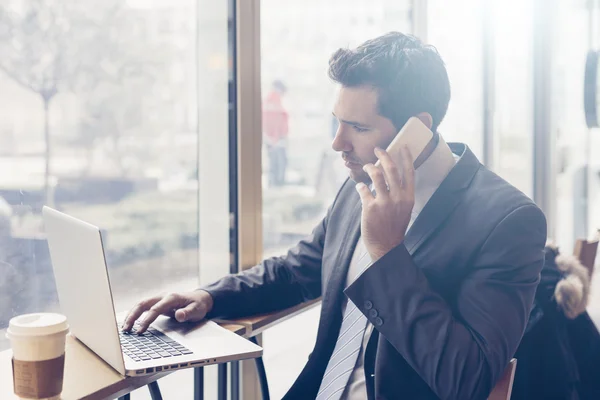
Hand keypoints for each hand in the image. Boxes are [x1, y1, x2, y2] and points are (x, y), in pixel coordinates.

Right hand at [122, 290, 213, 333]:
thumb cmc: (198, 305)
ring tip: (125, 328)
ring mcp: (159, 299)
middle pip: (143, 304)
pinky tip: (130, 323)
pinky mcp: (157, 303)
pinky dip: (135, 314)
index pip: (156, 309)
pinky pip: (143, 308)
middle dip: (133, 316)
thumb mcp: (197, 310)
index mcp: (171, 298)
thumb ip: (188, 313)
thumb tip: (179, 315)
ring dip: (131, 315)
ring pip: (141, 305)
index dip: (147, 319)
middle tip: (126, 329)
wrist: (200, 299)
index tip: (140, 330)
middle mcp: (163, 296)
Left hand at [356, 146, 414, 260]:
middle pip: (391, 168)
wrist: (386, 245)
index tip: (403, 147)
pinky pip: (363, 189)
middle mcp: (398, 198)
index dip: (406, 157)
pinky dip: (360, 186)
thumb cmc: (394, 225)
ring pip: (376, 174)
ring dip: (369, 167)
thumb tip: (389, 174)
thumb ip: (399, 192)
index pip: (409, 172)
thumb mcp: (403, 208)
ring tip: (366, 166)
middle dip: (383, 155)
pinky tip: (360, 187)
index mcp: (408, 197)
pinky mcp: (370, 207)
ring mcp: (384, 202)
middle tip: (377, 149)